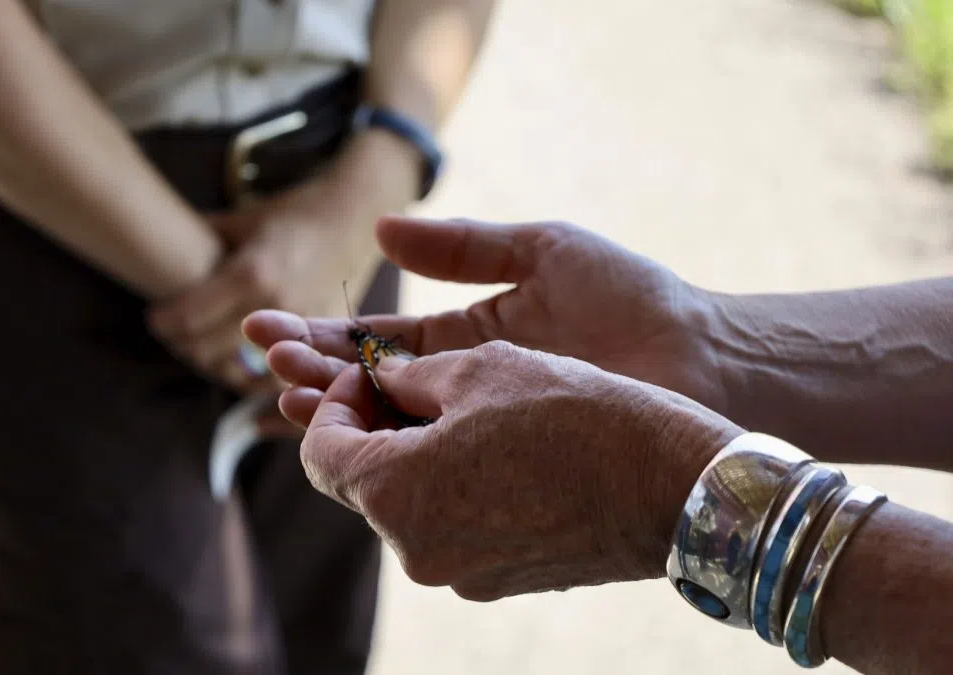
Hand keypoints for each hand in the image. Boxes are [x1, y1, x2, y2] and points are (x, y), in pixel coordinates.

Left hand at [150, 132, 417, 392]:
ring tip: (203, 349)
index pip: (187, 318)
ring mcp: (302, 330)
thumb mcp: (245, 218)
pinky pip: (279, 378)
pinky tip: (237, 370)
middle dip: (182, 344)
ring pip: (237, 372)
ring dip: (213, 365)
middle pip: (206, 350)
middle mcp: (276, 307)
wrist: (355, 212)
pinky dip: (251, 382)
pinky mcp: (322, 344)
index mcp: (252, 274)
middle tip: (174, 333)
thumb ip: (203, 235)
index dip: (162, 321)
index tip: (154, 316)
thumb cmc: (295, 212)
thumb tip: (155, 240)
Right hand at [243, 216, 723, 425]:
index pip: (379, 341)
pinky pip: (432, 464)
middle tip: (260, 362)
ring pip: (390, 428)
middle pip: (369, 385)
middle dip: (312, 372)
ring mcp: (484, 430)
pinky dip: (385, 453)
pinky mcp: (505, 467)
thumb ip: (463, 246)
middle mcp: (466, 389)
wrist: (706, 362)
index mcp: (470, 338)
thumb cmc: (634, 302)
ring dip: (332, 412)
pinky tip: (343, 443)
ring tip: (281, 396)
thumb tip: (381, 232)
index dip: (324, 336)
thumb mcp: (544, 250)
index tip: (271, 329)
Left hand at [300, 340, 740, 599]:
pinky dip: (454, 483)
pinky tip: (497, 444)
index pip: (320, 450)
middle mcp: (415, 549)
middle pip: (362, 479)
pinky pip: (452, 524)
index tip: (370, 367)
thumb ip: (406, 376)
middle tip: (408, 378)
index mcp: (393, 493)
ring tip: (462, 404)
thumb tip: (378, 376)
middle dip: (373, 424)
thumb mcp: (479, 368)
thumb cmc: (576, 414)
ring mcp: (459, 571)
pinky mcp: (500, 578)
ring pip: (408, 501)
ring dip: (415, 452)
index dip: (333, 398)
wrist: (676, 484)